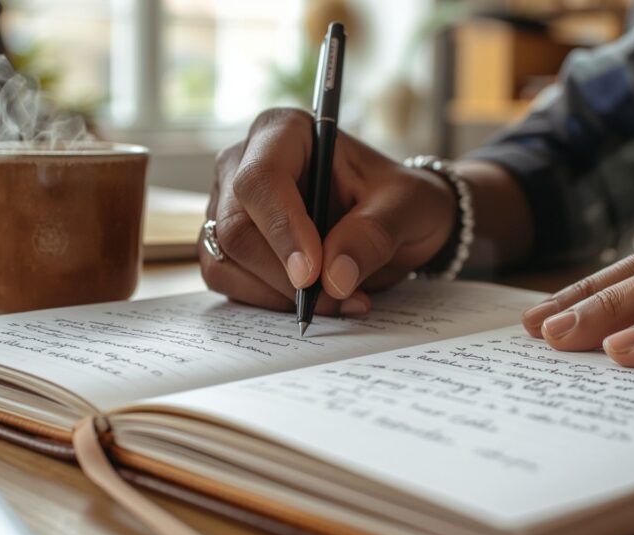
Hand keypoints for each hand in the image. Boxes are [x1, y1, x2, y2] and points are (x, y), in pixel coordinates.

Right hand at [199, 108, 456, 314]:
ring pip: (225, 262)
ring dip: (277, 295)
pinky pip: (229, 282)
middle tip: (337, 297)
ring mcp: (228, 207)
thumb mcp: (407, 206)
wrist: (396, 220)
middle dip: (283, 276)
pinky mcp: (227, 246)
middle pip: (235, 228)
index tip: (312, 274)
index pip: (260, 178)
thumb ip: (374, 234)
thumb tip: (333, 278)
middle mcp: (243, 164)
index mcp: (284, 133)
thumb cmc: (397, 198)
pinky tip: (317, 302)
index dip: (282, 229)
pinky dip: (270, 303)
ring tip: (338, 300)